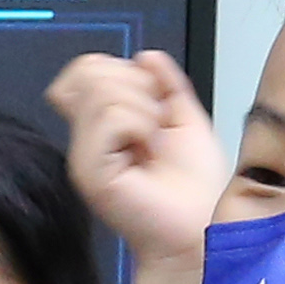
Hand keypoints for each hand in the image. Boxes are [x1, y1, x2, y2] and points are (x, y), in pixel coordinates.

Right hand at [46, 49, 227, 255]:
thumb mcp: (185, 118)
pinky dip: (140, 126)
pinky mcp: (90, 170)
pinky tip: (145, 151)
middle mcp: (88, 136)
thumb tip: (146, 56)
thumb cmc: (194, 189)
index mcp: (105, 123)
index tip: (154, 104)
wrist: (199, 227)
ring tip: (152, 142)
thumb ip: (166, 83)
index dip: (124, 70)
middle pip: (89, 70)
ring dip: (143, 111)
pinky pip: (111, 117)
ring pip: (103, 91)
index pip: (87, 68)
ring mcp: (85, 153)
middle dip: (137, 87)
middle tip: (155, 125)